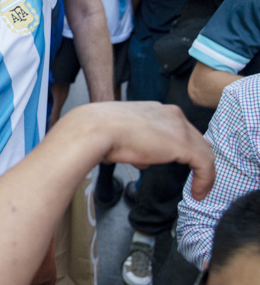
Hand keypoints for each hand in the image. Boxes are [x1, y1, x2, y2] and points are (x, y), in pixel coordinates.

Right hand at [74, 102, 214, 200]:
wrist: (96, 128)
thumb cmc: (100, 131)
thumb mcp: (122, 134)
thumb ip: (137, 144)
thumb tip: (143, 159)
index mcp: (156, 109)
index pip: (180, 129)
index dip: (183, 149)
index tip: (179, 164)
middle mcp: (172, 114)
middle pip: (197, 139)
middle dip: (197, 160)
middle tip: (195, 179)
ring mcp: (179, 129)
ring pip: (205, 152)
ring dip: (204, 173)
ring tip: (199, 190)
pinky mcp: (184, 145)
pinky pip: (205, 165)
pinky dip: (205, 181)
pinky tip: (198, 194)